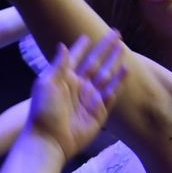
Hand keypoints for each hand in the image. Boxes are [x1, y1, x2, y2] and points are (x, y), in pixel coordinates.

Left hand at [26, 32, 126, 161]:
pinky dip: (119, 82)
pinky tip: (127, 70)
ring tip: (124, 47)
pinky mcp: (100, 111)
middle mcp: (78, 86)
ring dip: (114, 61)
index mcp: (63, 78)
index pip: (76, 58)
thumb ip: (59, 66)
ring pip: (106, 75)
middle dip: (105, 48)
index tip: (88, 34)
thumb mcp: (47, 84)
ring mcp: (90, 98)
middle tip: (116, 33)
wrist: (50, 139)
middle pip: (95, 63)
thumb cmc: (44, 110)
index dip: (82, 47)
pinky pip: (112, 94)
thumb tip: (63, 45)